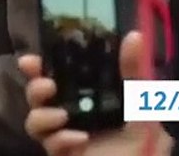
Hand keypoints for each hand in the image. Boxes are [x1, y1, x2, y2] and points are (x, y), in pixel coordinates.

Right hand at [20, 32, 169, 155]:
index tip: (33, 58)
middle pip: (38, 95)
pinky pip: (50, 144)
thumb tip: (134, 35)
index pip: (58, 75)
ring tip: (62, 115)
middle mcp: (72, 112)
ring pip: (35, 121)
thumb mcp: (142, 104)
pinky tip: (79, 138)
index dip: (41, 64)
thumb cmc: (145, 141)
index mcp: (87, 95)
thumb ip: (134, 73)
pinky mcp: (62, 153)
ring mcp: (65, 135)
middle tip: (47, 85)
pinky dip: (61, 139)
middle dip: (34, 86)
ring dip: (42, 115)